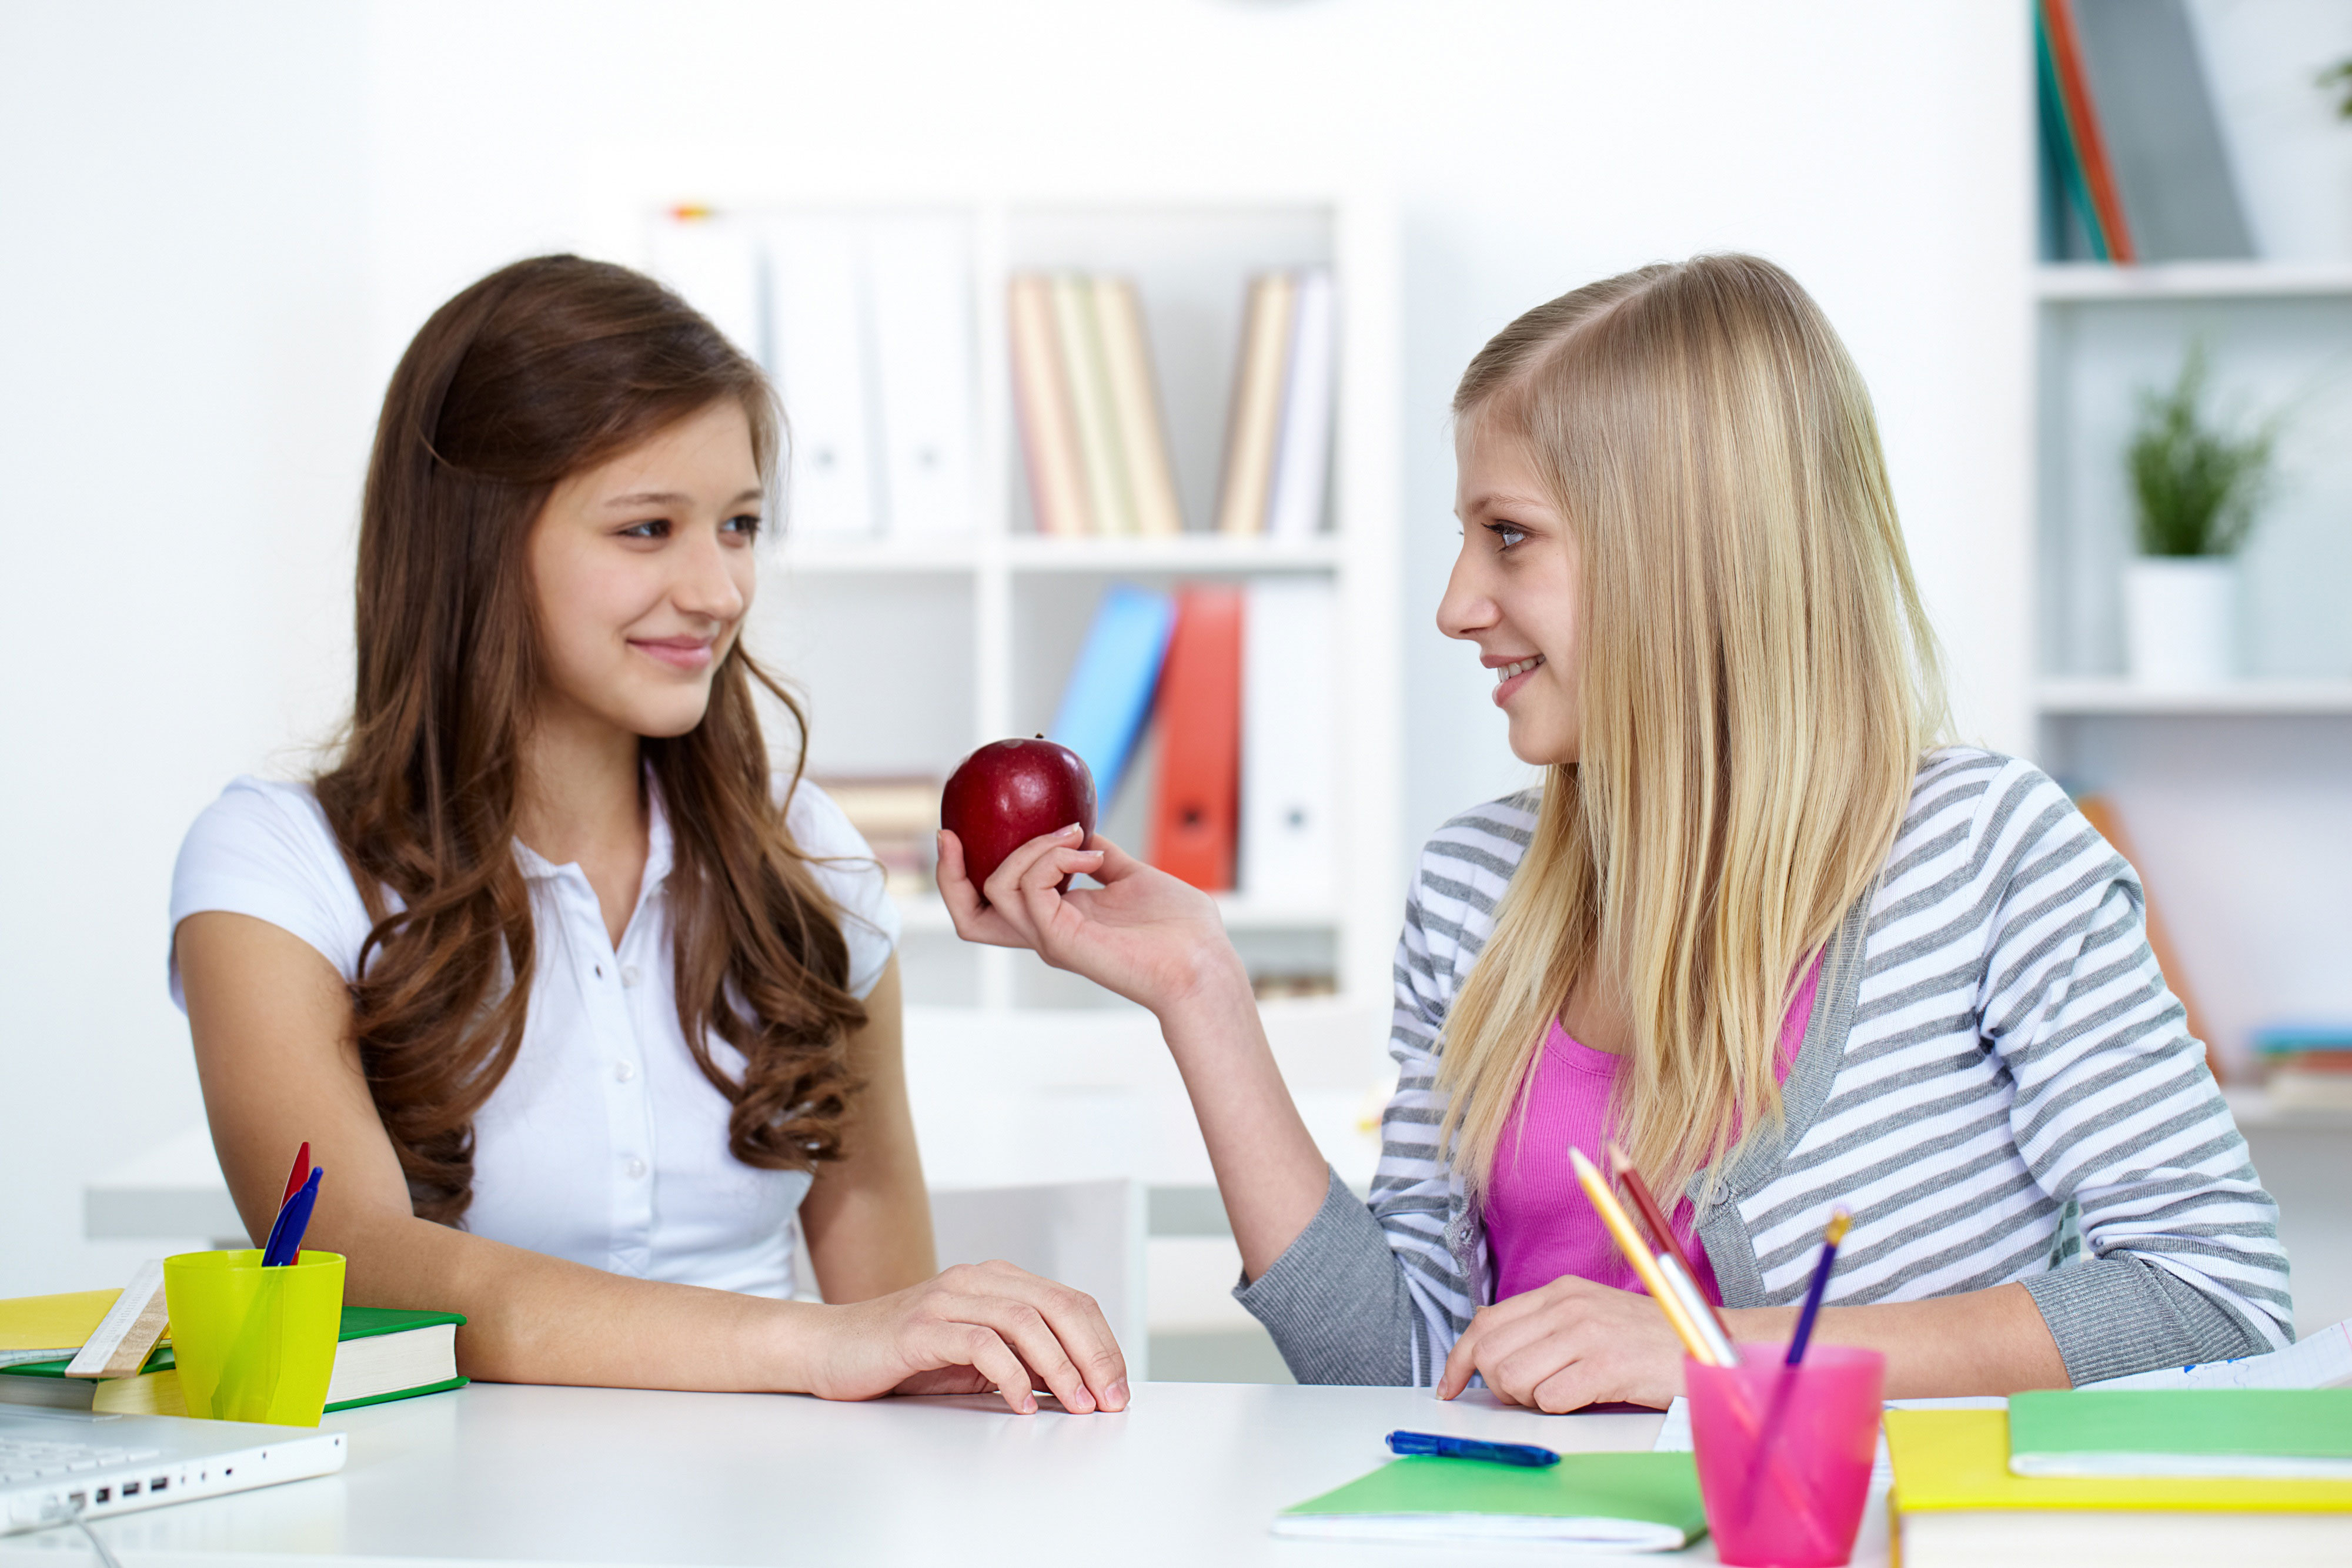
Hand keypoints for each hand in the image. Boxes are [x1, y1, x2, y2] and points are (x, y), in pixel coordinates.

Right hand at [803, 1260, 1129, 1414]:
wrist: (830, 1348)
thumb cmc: (904, 1356)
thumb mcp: (975, 1357)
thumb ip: (1021, 1359)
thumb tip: (1080, 1386)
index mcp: (996, 1281)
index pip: (1071, 1302)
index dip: (1103, 1344)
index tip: (1118, 1388)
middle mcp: (976, 1280)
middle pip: (1057, 1306)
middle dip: (1093, 1355)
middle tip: (1110, 1399)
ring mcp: (947, 1299)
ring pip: (1025, 1321)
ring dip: (1059, 1367)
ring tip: (1076, 1403)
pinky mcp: (920, 1327)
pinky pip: (979, 1344)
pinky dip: (1008, 1375)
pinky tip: (1020, 1404)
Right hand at [936, 826, 1243, 1016]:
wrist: (1204, 962)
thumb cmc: (1181, 930)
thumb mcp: (1134, 878)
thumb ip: (1102, 857)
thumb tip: (1083, 832)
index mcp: (1057, 918)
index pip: (989, 903)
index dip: (962, 873)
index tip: (959, 830)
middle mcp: (1044, 931)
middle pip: (967, 912)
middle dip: (948, 871)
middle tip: (952, 833)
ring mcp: (1049, 937)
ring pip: (995, 887)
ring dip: (1032, 847)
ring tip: (1075, 839)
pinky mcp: (1061, 939)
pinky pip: (1029, 887)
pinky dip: (1052, 858)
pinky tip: (1089, 856)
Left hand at [1436, 1276, 1688, 1411]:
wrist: (1709, 1347)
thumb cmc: (1648, 1341)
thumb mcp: (1589, 1314)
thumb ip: (1539, 1319)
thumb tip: (1483, 1322)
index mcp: (1560, 1292)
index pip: (1485, 1322)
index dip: (1459, 1359)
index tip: (1449, 1389)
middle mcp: (1569, 1306)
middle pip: (1491, 1352)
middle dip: (1496, 1385)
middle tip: (1527, 1394)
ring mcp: (1588, 1333)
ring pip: (1513, 1377)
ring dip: (1526, 1399)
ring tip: (1560, 1394)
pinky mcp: (1607, 1365)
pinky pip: (1550, 1398)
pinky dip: (1557, 1408)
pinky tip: (1582, 1399)